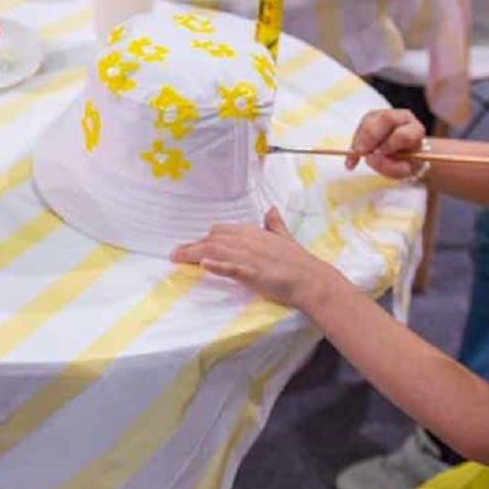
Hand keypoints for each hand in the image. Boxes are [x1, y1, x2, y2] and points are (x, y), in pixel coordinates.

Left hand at [171, 208, 340, 308]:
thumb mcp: (284, 237)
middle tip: (175, 255)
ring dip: (194, 253)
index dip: (206, 239)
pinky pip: (232, 268)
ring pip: (216, 251)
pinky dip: (218, 266)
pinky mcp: (253, 273)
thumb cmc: (299, 261)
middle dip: (193, 246)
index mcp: (253, 232)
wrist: (312, 279)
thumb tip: (271, 209)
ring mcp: (250, 257)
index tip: (194, 246)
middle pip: (213, 240)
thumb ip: (275, 224)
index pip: (221, 231)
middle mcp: (248, 241)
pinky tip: (204, 265)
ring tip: (176, 257)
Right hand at [345, 109, 429, 180]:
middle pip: (386, 119)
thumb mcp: (405, 170)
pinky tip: (351, 157)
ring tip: (356, 156)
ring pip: (369, 120)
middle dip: (370, 136)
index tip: (379, 155)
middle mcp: (403, 117)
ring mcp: (386, 114)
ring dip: (359, 139)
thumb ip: (392, 168)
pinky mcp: (372, 117)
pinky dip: (354, 142)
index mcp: (416, 130)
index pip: (404, 135)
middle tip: (361, 152)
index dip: (390, 145)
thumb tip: (369, 158)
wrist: (406, 154)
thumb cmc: (408, 161)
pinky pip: (360, 125)